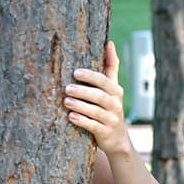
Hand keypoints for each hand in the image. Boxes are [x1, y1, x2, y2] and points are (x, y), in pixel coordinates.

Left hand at [64, 41, 130, 155]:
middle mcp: (116, 105)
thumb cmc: (109, 108)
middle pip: (99, 96)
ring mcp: (111, 119)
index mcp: (116, 91)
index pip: (105, 81)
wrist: (117, 139)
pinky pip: (93, 126)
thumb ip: (111, 68)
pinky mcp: (105, 133)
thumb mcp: (112, 89)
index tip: (76, 72)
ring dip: (80, 106)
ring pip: (95, 111)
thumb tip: (109, 43)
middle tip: (67, 88)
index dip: (91, 76)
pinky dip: (82, 121)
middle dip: (83, 91)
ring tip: (66, 101)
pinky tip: (70, 117)